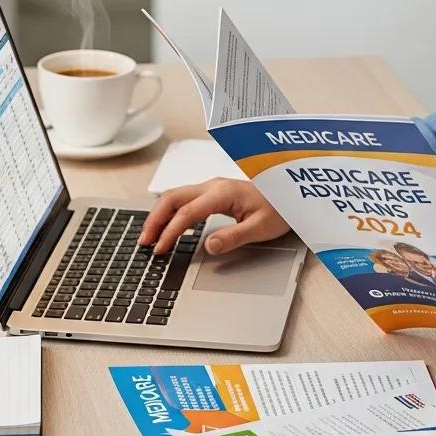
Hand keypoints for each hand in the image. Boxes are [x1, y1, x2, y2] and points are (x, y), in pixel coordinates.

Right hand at [139, 178, 289, 254]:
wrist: (290, 194)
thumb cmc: (279, 208)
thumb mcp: (260, 228)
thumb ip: (233, 237)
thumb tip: (209, 246)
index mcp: (223, 193)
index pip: (187, 213)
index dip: (170, 232)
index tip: (161, 249)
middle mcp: (213, 186)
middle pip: (172, 198)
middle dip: (155, 219)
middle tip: (145, 242)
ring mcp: (212, 187)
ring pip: (175, 196)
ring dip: (159, 214)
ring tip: (150, 236)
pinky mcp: (213, 193)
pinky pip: (183, 199)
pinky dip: (169, 211)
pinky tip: (166, 225)